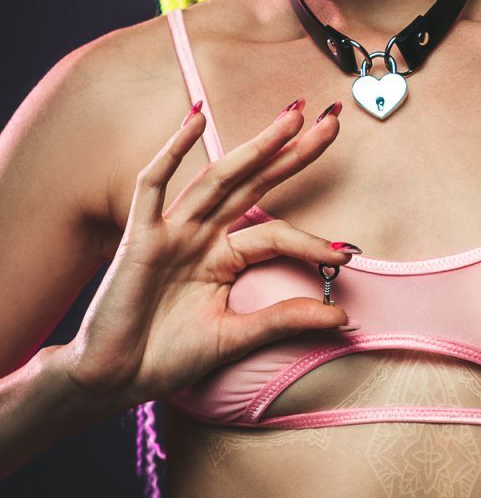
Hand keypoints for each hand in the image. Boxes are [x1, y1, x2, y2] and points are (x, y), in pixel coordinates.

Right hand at [61, 100, 356, 410]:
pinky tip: (197, 118)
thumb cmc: (168, 357)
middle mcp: (202, 235)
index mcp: (224, 257)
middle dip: (292, 153)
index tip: (347, 255)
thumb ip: (284, 320)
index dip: (311, 241)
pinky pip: (154, 184)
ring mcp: (172, 231)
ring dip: (255, 146)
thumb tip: (343, 316)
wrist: (115, 380)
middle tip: (332, 122)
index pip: (276, 234)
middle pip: (255, 184)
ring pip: (218, 178)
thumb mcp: (236, 338)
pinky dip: (173, 151)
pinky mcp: (139, 236)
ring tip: (293, 117)